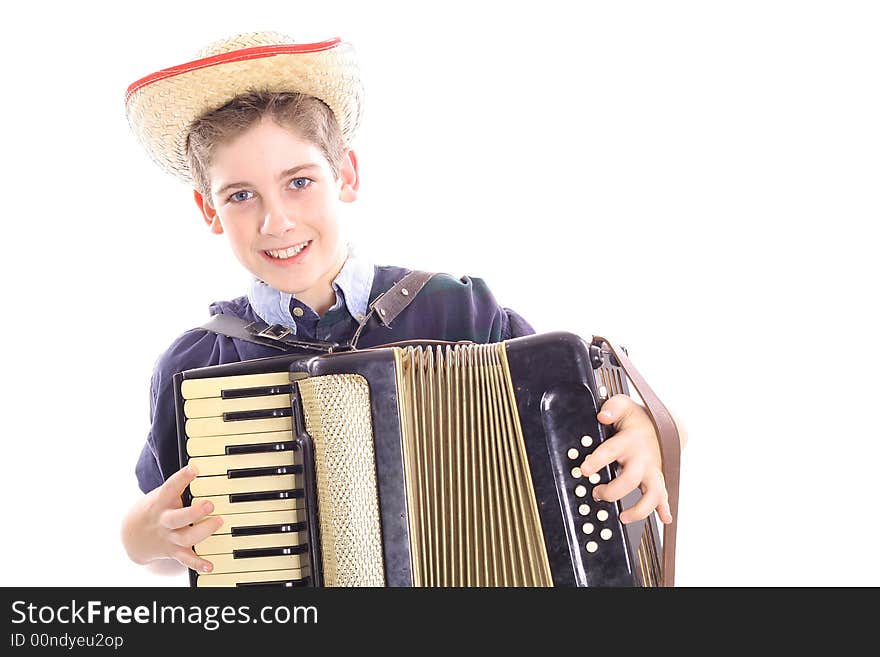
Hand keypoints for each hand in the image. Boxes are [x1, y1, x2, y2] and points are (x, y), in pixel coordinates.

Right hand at [121, 465, 222, 572]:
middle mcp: (164, 521)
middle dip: (193, 512)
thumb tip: (202, 468)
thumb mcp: (160, 494)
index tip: (194, 469)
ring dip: (203, 531)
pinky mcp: (174, 551)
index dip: (181, 478)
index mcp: (160, 503)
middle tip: (209, 505)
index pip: (169, 488)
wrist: (133, 536)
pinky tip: (210, 565)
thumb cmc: (155, 508)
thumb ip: (178, 487)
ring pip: (186, 538)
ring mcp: (169, 538)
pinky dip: (198, 563)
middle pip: (177, 518)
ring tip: (218, 522)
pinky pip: (186, 559)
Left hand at [579, 394, 671, 524]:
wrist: (661, 427)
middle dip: (612, 491)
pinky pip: (663, 498)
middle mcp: (642, 459)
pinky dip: (665, 510)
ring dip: (639, 510)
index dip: (597, 461)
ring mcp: (652, 471)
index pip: (612, 451)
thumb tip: (602, 416)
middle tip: (597, 493)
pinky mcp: (657, 481)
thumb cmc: (636, 420)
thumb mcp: (623, 406)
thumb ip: (612, 407)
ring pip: (652, 495)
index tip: (585, 470)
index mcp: (629, 441)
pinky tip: (664, 520)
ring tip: (623, 517)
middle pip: (630, 480)